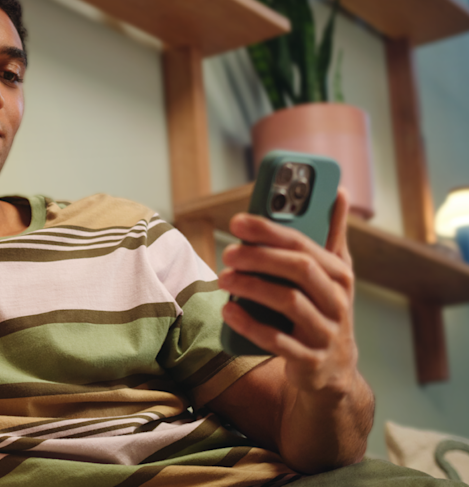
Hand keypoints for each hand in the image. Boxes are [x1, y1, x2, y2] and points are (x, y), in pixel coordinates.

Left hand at [218, 188, 357, 395]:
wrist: (335, 374)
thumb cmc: (326, 310)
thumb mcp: (335, 274)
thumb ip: (333, 233)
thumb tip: (339, 190)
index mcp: (340, 274)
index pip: (303, 244)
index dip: (269, 230)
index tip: (237, 221)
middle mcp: (337, 302)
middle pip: (299, 269)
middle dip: (260, 256)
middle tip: (228, 251)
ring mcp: (326, 333)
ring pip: (289, 302)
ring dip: (252, 287)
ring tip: (224, 278)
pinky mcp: (311, 362)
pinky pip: (278, 341)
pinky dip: (251, 325)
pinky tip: (229, 311)